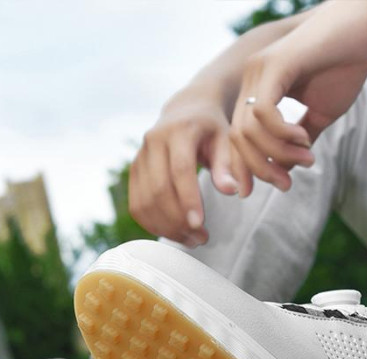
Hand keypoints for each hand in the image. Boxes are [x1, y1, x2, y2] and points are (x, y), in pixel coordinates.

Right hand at [129, 95, 238, 246]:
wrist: (186, 111)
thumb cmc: (212, 130)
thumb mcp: (227, 140)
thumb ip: (230, 165)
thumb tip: (233, 191)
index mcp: (179, 130)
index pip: (180, 169)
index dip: (188, 199)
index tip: (200, 224)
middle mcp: (153, 141)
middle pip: (159, 189)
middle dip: (179, 220)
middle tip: (201, 239)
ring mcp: (139, 157)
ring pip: (145, 202)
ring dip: (166, 227)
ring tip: (191, 240)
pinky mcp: (133, 172)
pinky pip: (137, 206)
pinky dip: (153, 225)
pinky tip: (174, 233)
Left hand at [230, 0, 366, 196]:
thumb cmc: (345, 65)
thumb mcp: (319, 114)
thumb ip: (298, 141)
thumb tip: (284, 171)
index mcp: (257, 92)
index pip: (239, 138)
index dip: (249, 167)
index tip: (274, 185)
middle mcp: (251, 81)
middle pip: (238, 139)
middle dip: (260, 168)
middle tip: (286, 184)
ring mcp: (259, 71)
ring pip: (248, 130)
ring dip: (276, 153)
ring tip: (305, 158)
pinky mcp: (274, 65)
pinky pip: (263, 113)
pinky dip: (281, 134)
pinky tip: (303, 138)